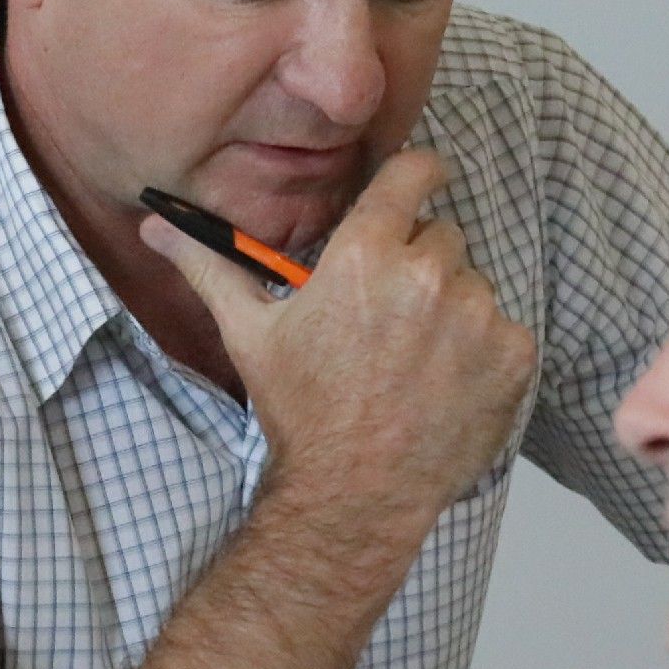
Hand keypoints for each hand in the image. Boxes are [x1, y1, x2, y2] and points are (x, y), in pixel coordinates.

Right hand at [143, 148, 533, 545]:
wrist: (352, 496)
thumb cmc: (301, 412)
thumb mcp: (251, 334)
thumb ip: (212, 266)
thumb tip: (155, 225)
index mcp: (365, 253)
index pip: (417, 172)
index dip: (419, 178)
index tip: (419, 190)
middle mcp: (427, 273)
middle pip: (442, 237)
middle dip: (420, 266)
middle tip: (391, 320)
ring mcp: (478, 315)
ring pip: (476, 285)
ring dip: (454, 311)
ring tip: (417, 362)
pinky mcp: (513, 356)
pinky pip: (507, 331)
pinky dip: (486, 354)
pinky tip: (447, 386)